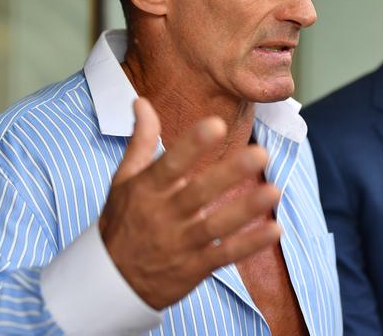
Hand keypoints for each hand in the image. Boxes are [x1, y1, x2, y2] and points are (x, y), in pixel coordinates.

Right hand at [98, 98, 280, 308]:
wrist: (109, 281)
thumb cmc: (122, 220)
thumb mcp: (124, 179)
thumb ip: (141, 140)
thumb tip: (142, 101)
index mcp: (147, 189)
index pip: (170, 164)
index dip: (192, 145)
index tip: (216, 124)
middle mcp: (164, 215)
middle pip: (198, 193)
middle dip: (228, 173)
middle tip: (260, 153)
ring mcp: (179, 243)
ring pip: (215, 226)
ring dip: (245, 209)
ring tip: (274, 190)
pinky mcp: (193, 267)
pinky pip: (224, 255)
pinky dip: (248, 245)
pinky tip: (273, 230)